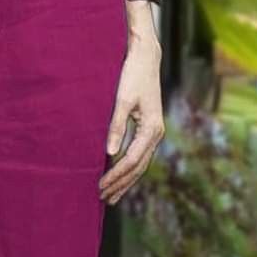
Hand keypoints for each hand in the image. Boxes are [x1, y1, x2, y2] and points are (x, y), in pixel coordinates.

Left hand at [98, 29, 164, 205]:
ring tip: (111, 195)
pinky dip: (129, 167)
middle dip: (121, 184)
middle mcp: (156, 133)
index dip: (116, 175)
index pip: (132, 160)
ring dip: (126, 180)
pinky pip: (139, 154)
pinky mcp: (148, 128)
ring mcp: (154, 132)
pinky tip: (119, 174)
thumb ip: (116, 126)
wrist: (146, 58)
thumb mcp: (122, 99)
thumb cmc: (132, 76)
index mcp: (151, 128)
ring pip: (140, 163)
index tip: (101, 186)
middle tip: (104, 199)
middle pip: (138, 167)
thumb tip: (109, 153)